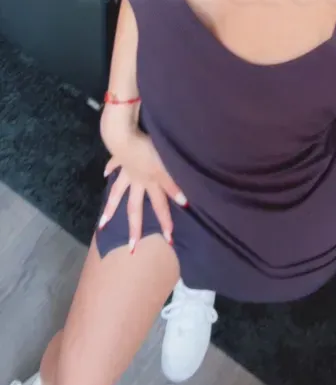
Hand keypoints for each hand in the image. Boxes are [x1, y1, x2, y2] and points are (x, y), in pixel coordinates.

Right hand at [99, 107, 187, 252]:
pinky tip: (106, 173)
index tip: (169, 240)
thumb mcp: (165, 167)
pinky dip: (110, 169)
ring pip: (118, 192)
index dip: (165, 221)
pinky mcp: (118, 157)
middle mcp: (136, 181)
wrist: (124, 135)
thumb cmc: (148, 149)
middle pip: (134, 208)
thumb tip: (184, 203)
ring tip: (102, 224)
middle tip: (131, 248)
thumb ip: (173, 184)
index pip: (159, 206)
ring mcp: (125, 171)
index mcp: (149, 182)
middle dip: (134, 228)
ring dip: (110, 208)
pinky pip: (114, 165)